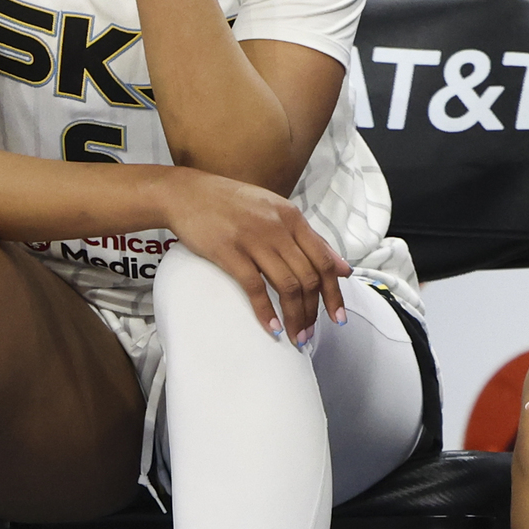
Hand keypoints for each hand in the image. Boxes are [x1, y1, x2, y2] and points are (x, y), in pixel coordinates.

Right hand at [159, 169, 347, 341]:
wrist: (185, 192)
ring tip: (295, 335)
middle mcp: (278, 228)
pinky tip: (271, 326)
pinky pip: (254, 287)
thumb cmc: (229, 202)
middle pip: (309, 278)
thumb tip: (343, 267)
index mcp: (292, 218)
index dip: (334, 294)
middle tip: (311, 333)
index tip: (337, 317)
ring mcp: (253, 239)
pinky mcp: (228, 251)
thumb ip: (308, 237)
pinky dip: (265, 311)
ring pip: (287, 286)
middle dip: (314, 311)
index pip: (325, 261)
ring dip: (295, 316)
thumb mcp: (274, 210)